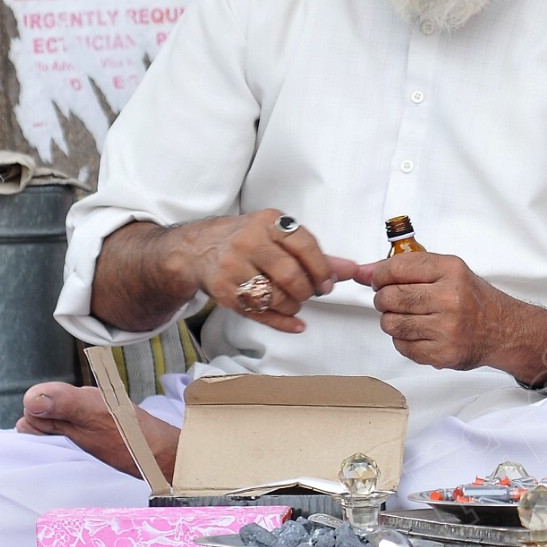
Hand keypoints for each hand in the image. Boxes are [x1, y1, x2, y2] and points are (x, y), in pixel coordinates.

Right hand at [179, 211, 358, 334]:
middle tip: (310, 293)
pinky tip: (296, 323)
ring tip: (294, 302)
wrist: (196, 250)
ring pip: (274, 297)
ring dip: (293, 306)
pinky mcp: (222, 291)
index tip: (328, 283)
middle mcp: (247, 242)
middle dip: (307, 290)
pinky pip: (258, 313)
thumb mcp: (278, 237)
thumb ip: (315, 254)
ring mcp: (232, 267)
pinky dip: (282, 322)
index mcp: (267, 223)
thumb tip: (350, 270)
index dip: (321, 269)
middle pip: (290, 275)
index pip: (304, 246)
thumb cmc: (246, 241)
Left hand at [357, 252, 546, 375]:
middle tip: (393, 300)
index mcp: (451, 271)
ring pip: (391, 324)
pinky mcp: (442, 354)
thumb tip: (362, 272)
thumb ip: (404, 268)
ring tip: (408, 318)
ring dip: (392, 321)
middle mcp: (450, 298)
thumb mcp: (445, 271)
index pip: (396, 268)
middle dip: (384, 299)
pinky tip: (419, 334)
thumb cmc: (472, 299)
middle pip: (390, 297)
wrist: (503, 330)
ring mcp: (447, 329)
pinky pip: (402, 346)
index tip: (381, 281)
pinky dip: (404, 341)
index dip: (380, 276)